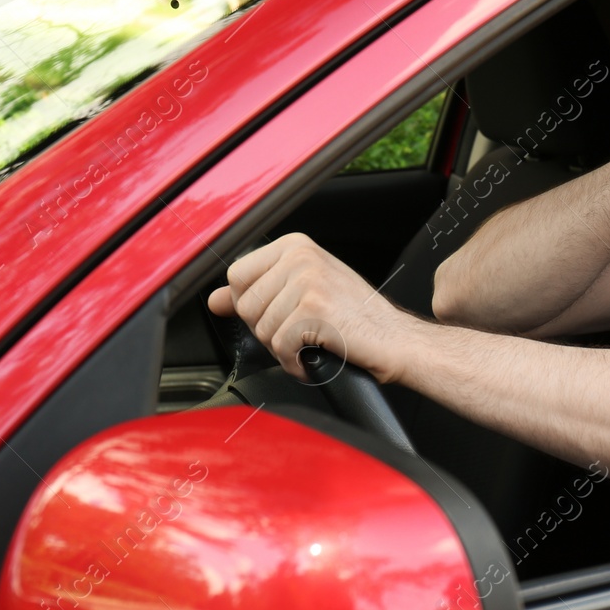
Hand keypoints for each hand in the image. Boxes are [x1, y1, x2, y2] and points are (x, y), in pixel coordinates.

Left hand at [206, 233, 420, 382]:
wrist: (395, 339)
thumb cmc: (355, 317)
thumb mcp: (303, 292)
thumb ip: (257, 292)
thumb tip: (214, 300)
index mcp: (294, 246)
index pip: (236, 276)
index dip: (252, 306)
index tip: (280, 313)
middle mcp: (300, 256)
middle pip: (245, 305)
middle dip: (268, 330)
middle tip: (301, 331)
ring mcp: (307, 280)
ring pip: (261, 329)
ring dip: (282, 348)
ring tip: (310, 343)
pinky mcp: (314, 309)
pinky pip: (279, 346)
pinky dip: (293, 363)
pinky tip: (311, 358)